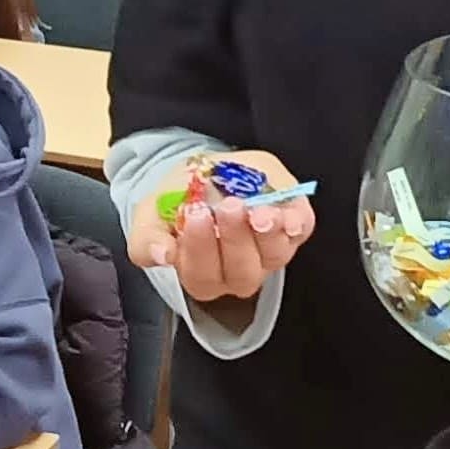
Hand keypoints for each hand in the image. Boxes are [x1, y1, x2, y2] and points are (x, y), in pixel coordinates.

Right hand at [128, 151, 315, 302]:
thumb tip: (161, 254)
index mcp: (201, 273)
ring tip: (258, 209)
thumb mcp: (151, 215)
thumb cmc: (178, 199)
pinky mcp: (293, 229)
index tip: (196, 214)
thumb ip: (149, 237)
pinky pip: (300, 231)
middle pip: (241, 272)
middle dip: (236, 238)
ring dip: (268, 234)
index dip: (200, 248)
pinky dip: (296, 222)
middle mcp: (238, 272)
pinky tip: (287, 213)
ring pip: (274, 256)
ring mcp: (269, 253)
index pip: (202, 275)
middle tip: (228, 206)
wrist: (205, 172)